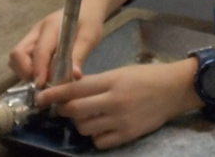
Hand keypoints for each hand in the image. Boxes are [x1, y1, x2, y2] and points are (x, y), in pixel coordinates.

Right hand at [9, 0, 132, 86]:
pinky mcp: (32, 42)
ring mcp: (32, 36)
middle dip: (26, 72)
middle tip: (42, 84)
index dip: (39, 70)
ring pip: (17, 57)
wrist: (88, 9)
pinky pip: (22, 58)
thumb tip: (74, 76)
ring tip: (43, 80)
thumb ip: (80, 55)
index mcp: (51, 25)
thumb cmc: (90, 21)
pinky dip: (28, 69)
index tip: (42, 85)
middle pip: (18, 53)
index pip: (39, 50)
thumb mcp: (90, 36)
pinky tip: (44, 74)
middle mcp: (37, 30)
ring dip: (25, 72)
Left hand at [35, 58, 201, 148]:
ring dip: (80, 123)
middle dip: (64, 110)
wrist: (175, 89)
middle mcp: (114, 100)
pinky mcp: (127, 134)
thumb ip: (99, 82)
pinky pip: (99, 141)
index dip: (54, 93)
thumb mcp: (122, 72)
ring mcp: (120, 119)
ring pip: (84, 127)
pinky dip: (96, 136)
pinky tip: (103, 127)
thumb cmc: (148, 76)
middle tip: (64, 107)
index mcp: (113, 80)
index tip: (40, 97)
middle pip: (75, 110)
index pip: (76, 88)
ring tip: (88, 116)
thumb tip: (72, 91)